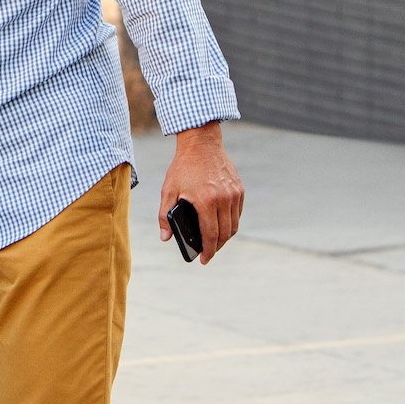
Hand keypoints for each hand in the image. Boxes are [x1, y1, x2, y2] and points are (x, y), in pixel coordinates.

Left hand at [159, 122, 243, 263]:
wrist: (201, 144)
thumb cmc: (183, 167)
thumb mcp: (168, 190)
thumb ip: (165, 215)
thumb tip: (165, 237)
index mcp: (206, 200)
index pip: (210, 234)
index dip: (208, 250)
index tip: (203, 260)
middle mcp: (223, 198)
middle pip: (224, 233)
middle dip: (216, 247)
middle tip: (208, 253)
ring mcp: (233, 194)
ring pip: (234, 225)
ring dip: (225, 237)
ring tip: (214, 242)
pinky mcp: (239, 189)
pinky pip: (237, 213)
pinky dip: (231, 223)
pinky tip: (221, 225)